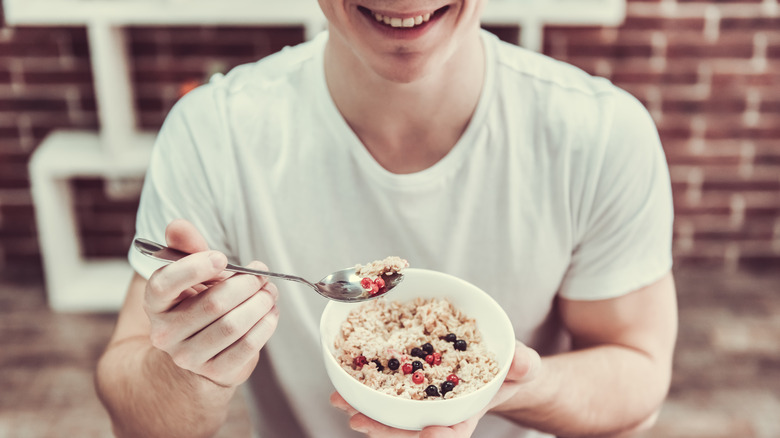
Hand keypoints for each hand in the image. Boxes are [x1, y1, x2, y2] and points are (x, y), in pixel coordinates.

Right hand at [144, 219, 279, 386]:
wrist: (200, 351)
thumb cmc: (198, 302)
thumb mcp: (191, 273)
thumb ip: (187, 247)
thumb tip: (177, 225)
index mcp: (155, 303)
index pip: (165, 284)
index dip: (195, 268)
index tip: (222, 258)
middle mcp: (165, 333)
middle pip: (212, 304)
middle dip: (245, 285)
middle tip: (261, 274)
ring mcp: (188, 357)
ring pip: (232, 326)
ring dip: (259, 304)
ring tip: (270, 292)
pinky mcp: (215, 372)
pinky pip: (246, 347)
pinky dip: (265, 326)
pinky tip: (271, 313)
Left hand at [331, 340, 540, 436]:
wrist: (495, 364)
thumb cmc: (509, 370)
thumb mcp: (521, 366)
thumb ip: (523, 365)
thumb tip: (521, 361)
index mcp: (466, 415)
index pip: (453, 434)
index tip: (431, 434)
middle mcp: (439, 414)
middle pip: (410, 429)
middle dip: (384, 428)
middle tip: (360, 422)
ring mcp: (421, 403)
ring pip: (391, 414)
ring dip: (365, 409)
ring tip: (341, 403)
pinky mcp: (408, 386)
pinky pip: (385, 392)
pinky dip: (365, 389)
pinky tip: (343, 384)